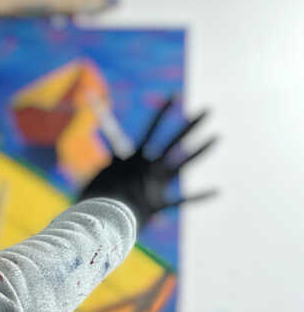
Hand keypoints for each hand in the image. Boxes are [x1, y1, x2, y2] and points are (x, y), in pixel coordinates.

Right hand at [78, 97, 218, 225]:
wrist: (100, 216)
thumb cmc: (92, 196)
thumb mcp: (98, 181)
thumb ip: (108, 177)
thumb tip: (107, 171)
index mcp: (135, 158)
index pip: (151, 129)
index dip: (163, 112)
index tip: (174, 96)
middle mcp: (151, 166)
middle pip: (176, 141)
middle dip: (193, 124)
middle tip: (209, 109)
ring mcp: (158, 183)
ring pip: (185, 163)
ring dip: (202, 150)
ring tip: (218, 136)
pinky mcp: (160, 203)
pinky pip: (183, 200)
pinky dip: (200, 197)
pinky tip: (218, 190)